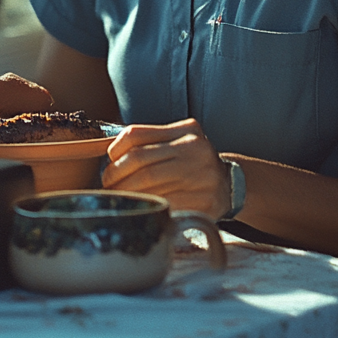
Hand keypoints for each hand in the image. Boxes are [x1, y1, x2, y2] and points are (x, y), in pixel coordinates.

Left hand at [101, 118, 228, 218]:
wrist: (229, 184)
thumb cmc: (195, 163)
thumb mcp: (179, 142)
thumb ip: (151, 143)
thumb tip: (111, 156)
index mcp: (186, 130)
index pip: (137, 134)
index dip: (115, 150)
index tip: (109, 163)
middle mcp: (195, 148)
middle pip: (139, 160)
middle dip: (116, 177)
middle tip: (108, 187)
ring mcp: (201, 175)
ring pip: (148, 184)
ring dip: (126, 194)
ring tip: (119, 198)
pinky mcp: (204, 201)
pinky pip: (165, 204)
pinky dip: (147, 207)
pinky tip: (140, 208)